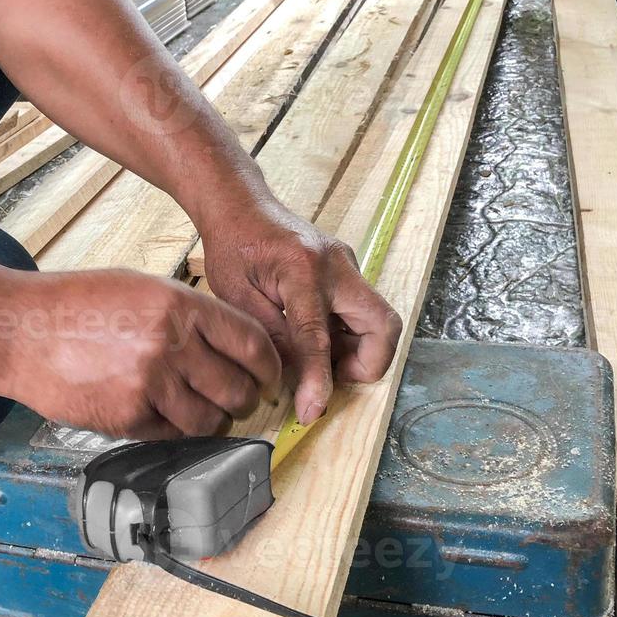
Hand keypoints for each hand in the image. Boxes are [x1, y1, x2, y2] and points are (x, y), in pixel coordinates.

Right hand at [7, 269, 281, 439]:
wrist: (19, 331)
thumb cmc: (78, 304)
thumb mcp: (142, 288)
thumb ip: (189, 314)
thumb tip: (233, 346)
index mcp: (181, 306)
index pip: (253, 344)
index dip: (270, 368)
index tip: (270, 379)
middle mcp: (171, 345)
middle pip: (239, 389)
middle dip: (246, 401)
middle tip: (239, 401)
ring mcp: (149, 384)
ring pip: (210, 421)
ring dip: (213, 421)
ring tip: (202, 412)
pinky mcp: (127, 418)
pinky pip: (171, 435)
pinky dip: (174, 430)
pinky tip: (162, 415)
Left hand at [199, 200, 401, 425]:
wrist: (242, 207)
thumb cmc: (233, 246)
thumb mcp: (237, 297)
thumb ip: (270, 337)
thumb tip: (294, 378)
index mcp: (302, 270)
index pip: (319, 336)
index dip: (320, 379)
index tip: (313, 409)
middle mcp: (337, 266)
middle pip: (383, 325)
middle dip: (368, 363)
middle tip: (332, 376)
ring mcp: (348, 267)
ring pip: (378, 322)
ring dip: (357, 351)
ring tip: (316, 357)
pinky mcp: (348, 273)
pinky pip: (362, 314)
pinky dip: (348, 336)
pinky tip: (315, 340)